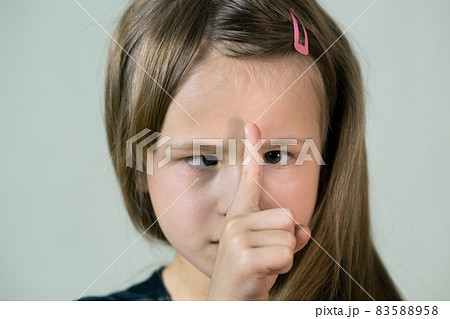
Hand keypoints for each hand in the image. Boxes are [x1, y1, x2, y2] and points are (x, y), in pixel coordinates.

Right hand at [207, 123, 310, 299]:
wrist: (230, 303)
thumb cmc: (250, 276)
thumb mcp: (271, 253)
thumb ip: (288, 238)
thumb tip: (306, 231)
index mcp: (239, 215)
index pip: (247, 178)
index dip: (251, 151)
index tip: (252, 124)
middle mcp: (235, 220)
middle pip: (289, 216)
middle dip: (286, 242)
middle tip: (266, 259)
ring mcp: (236, 235)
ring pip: (290, 236)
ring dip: (284, 257)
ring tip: (263, 267)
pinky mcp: (242, 254)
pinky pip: (286, 254)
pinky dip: (281, 268)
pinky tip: (261, 276)